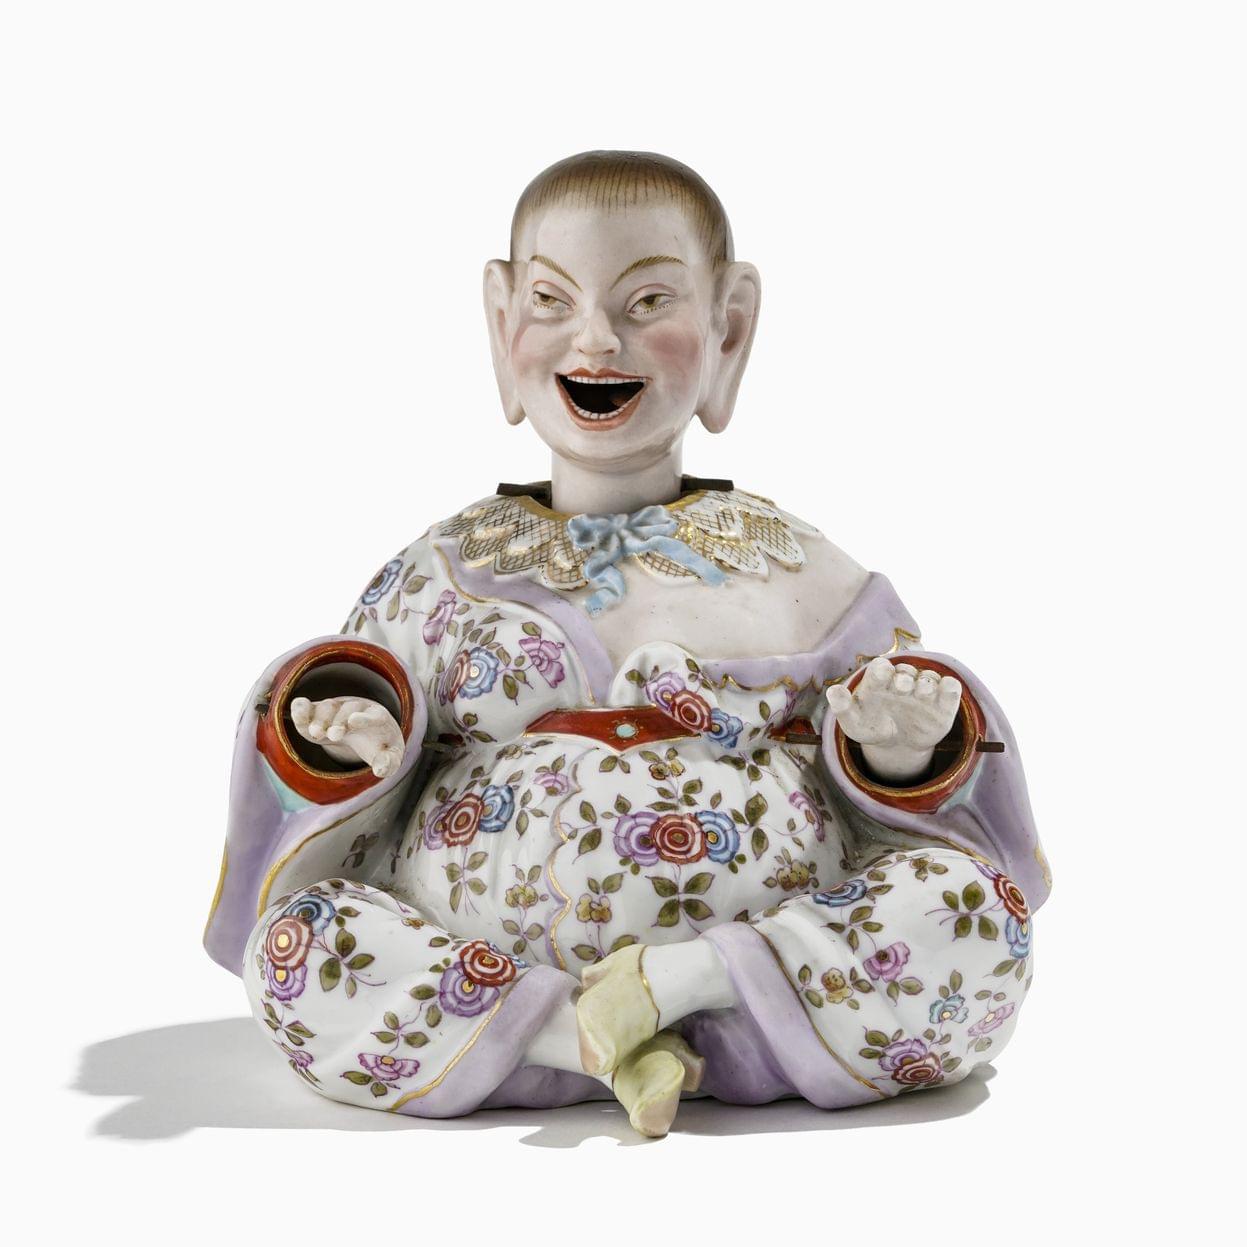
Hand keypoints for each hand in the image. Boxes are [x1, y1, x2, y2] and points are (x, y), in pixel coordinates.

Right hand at [289, 696, 403, 778]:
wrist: (367, 731)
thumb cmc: (380, 745)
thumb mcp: (390, 756)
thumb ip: (389, 764)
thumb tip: (381, 769)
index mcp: (378, 718)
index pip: (373, 715)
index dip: (364, 718)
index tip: (353, 722)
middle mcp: (357, 708)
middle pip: (347, 710)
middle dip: (339, 721)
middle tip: (333, 736)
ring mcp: (337, 708)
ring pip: (328, 706)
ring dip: (321, 719)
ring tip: (316, 734)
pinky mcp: (318, 712)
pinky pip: (308, 706)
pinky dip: (300, 708)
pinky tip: (296, 713)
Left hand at [826, 657, 961, 782]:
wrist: (896, 744)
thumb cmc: (871, 726)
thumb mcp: (853, 722)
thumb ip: (842, 707)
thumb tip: (833, 692)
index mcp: (879, 680)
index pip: (880, 667)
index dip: (882, 669)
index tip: (882, 673)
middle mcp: (903, 680)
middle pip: (906, 672)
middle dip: (904, 678)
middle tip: (902, 688)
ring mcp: (924, 690)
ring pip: (929, 677)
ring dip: (926, 683)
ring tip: (923, 693)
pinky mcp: (944, 702)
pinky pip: (951, 688)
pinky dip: (951, 688)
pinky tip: (946, 691)